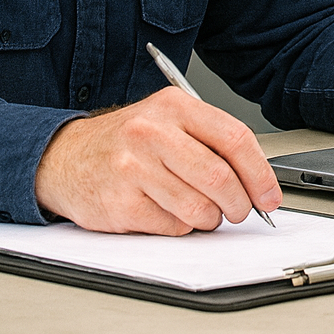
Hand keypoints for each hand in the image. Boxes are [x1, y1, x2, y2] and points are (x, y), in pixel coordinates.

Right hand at [34, 87, 282, 233]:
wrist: (64, 157)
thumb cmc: (126, 142)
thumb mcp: (167, 121)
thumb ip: (210, 142)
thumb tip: (256, 181)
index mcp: (173, 106)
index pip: (235, 139)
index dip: (260, 173)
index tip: (269, 195)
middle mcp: (152, 132)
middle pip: (220, 178)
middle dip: (239, 203)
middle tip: (239, 211)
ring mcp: (134, 168)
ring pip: (199, 208)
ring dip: (209, 218)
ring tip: (200, 211)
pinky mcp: (121, 203)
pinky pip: (172, 226)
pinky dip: (180, 227)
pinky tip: (166, 211)